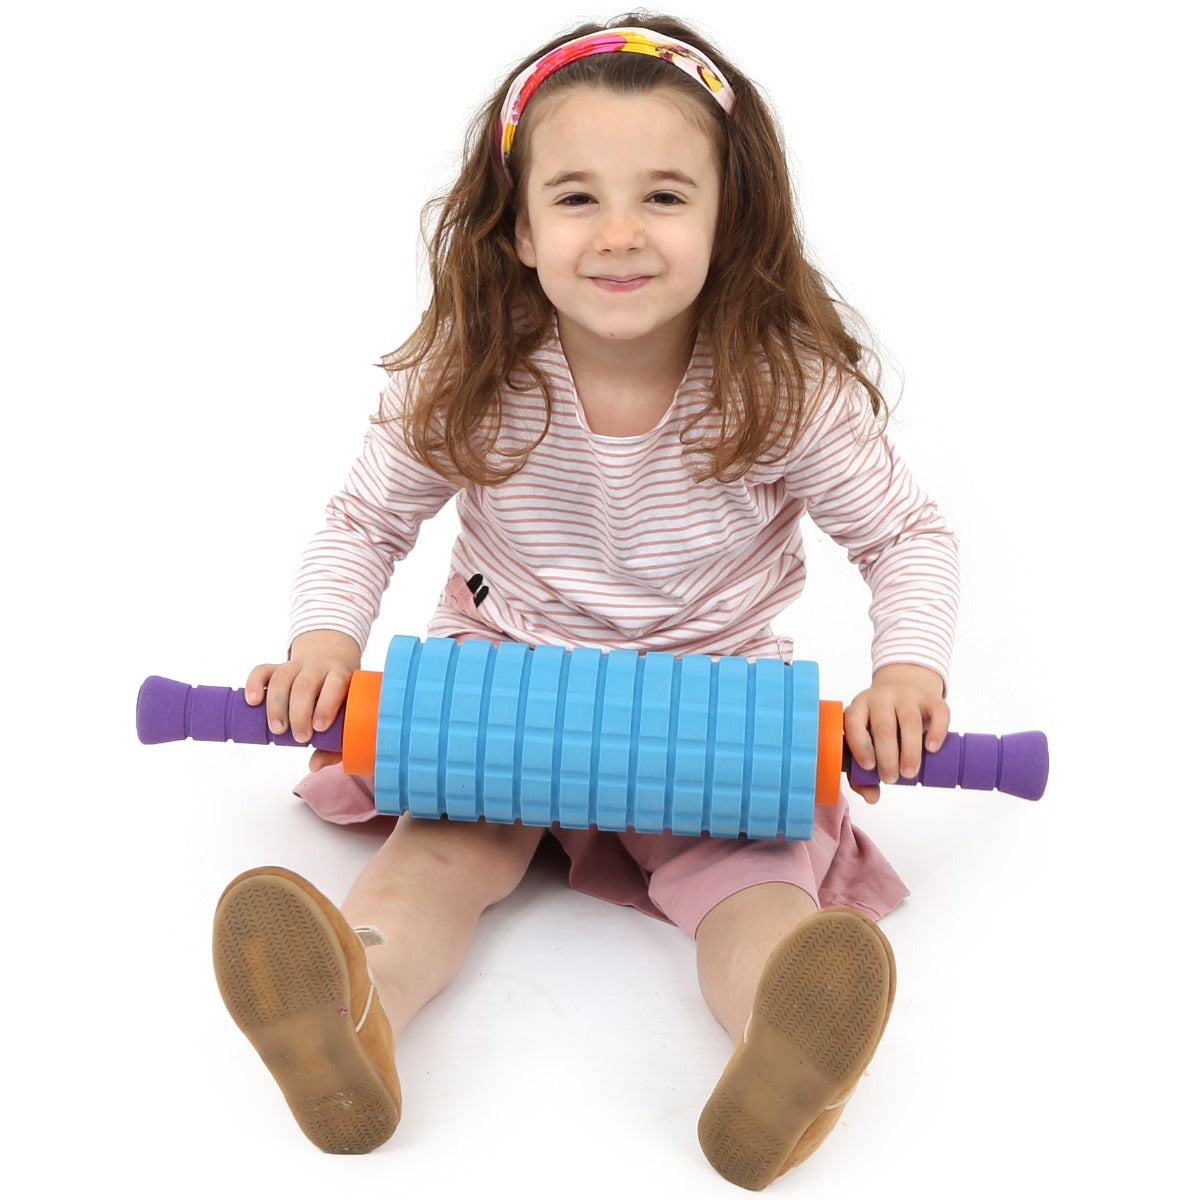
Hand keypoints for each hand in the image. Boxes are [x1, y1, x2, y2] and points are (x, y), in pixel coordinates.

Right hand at [245, 629, 361, 746]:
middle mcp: (319, 666)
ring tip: (277, 729)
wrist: (330, 662)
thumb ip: (334, 745)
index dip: (326, 704)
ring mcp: (296, 665)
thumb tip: (314, 765)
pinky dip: (254, 684)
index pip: (336, 684)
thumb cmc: (339, 699)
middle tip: (300, 737)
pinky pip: (262, 670)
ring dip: (276, 705)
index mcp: (341, 675)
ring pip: (283, 677)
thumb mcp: (344, 717)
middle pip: (305, 684)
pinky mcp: (277, 667)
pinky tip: (252, 701)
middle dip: (299, 713)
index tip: (319, 727)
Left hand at [842, 664, 949, 803]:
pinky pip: (938, 712)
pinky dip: (936, 732)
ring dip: (910, 750)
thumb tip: (872, 797)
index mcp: (859, 707)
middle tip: (891, 779)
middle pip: (884, 726)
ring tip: (909, 773)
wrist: (905, 694)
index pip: (854, 722)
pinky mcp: (931, 699)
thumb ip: (863, 772)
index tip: (869, 767)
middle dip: (887, 756)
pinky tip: (932, 749)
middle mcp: (881, 697)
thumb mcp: (868, 743)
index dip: (860, 745)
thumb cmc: (880, 727)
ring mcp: (907, 695)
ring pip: (910, 721)